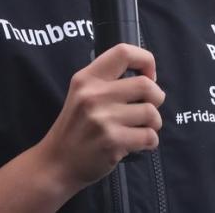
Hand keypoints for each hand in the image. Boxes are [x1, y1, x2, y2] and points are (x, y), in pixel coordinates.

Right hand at [38, 43, 164, 189]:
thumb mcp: (81, 94)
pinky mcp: (112, 142)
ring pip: (151, 113)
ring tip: (141, 128)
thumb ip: (107, 81)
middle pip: (147, 85)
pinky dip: (150, 141)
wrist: (56, 163)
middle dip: (157, 97)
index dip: (145, 60)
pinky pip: (149, 136)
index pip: (124, 52)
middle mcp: (94, 95)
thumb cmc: (75, 127)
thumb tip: (148, 76)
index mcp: (87, 78)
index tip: (149, 76)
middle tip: (148, 107)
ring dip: (154, 123)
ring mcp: (103, 119)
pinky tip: (138, 143)